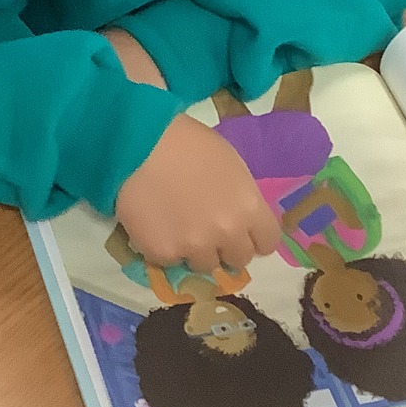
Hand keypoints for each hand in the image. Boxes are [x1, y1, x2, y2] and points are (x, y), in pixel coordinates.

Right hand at [116, 113, 282, 272]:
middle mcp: (227, 233)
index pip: (267, 242)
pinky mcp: (163, 254)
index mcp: (249, 208)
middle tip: (208, 230)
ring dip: (196, 250)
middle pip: (239, 259)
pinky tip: (155, 223)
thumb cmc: (187, 142)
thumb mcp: (230, 164)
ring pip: (205, 264)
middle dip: (226, 246)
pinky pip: (170, 260)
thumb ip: (240, 197)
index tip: (242, 232)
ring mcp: (195, 247)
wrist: (138, 144)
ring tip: (177, 226)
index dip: (254, 237)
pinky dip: (165, 247)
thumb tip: (238, 216)